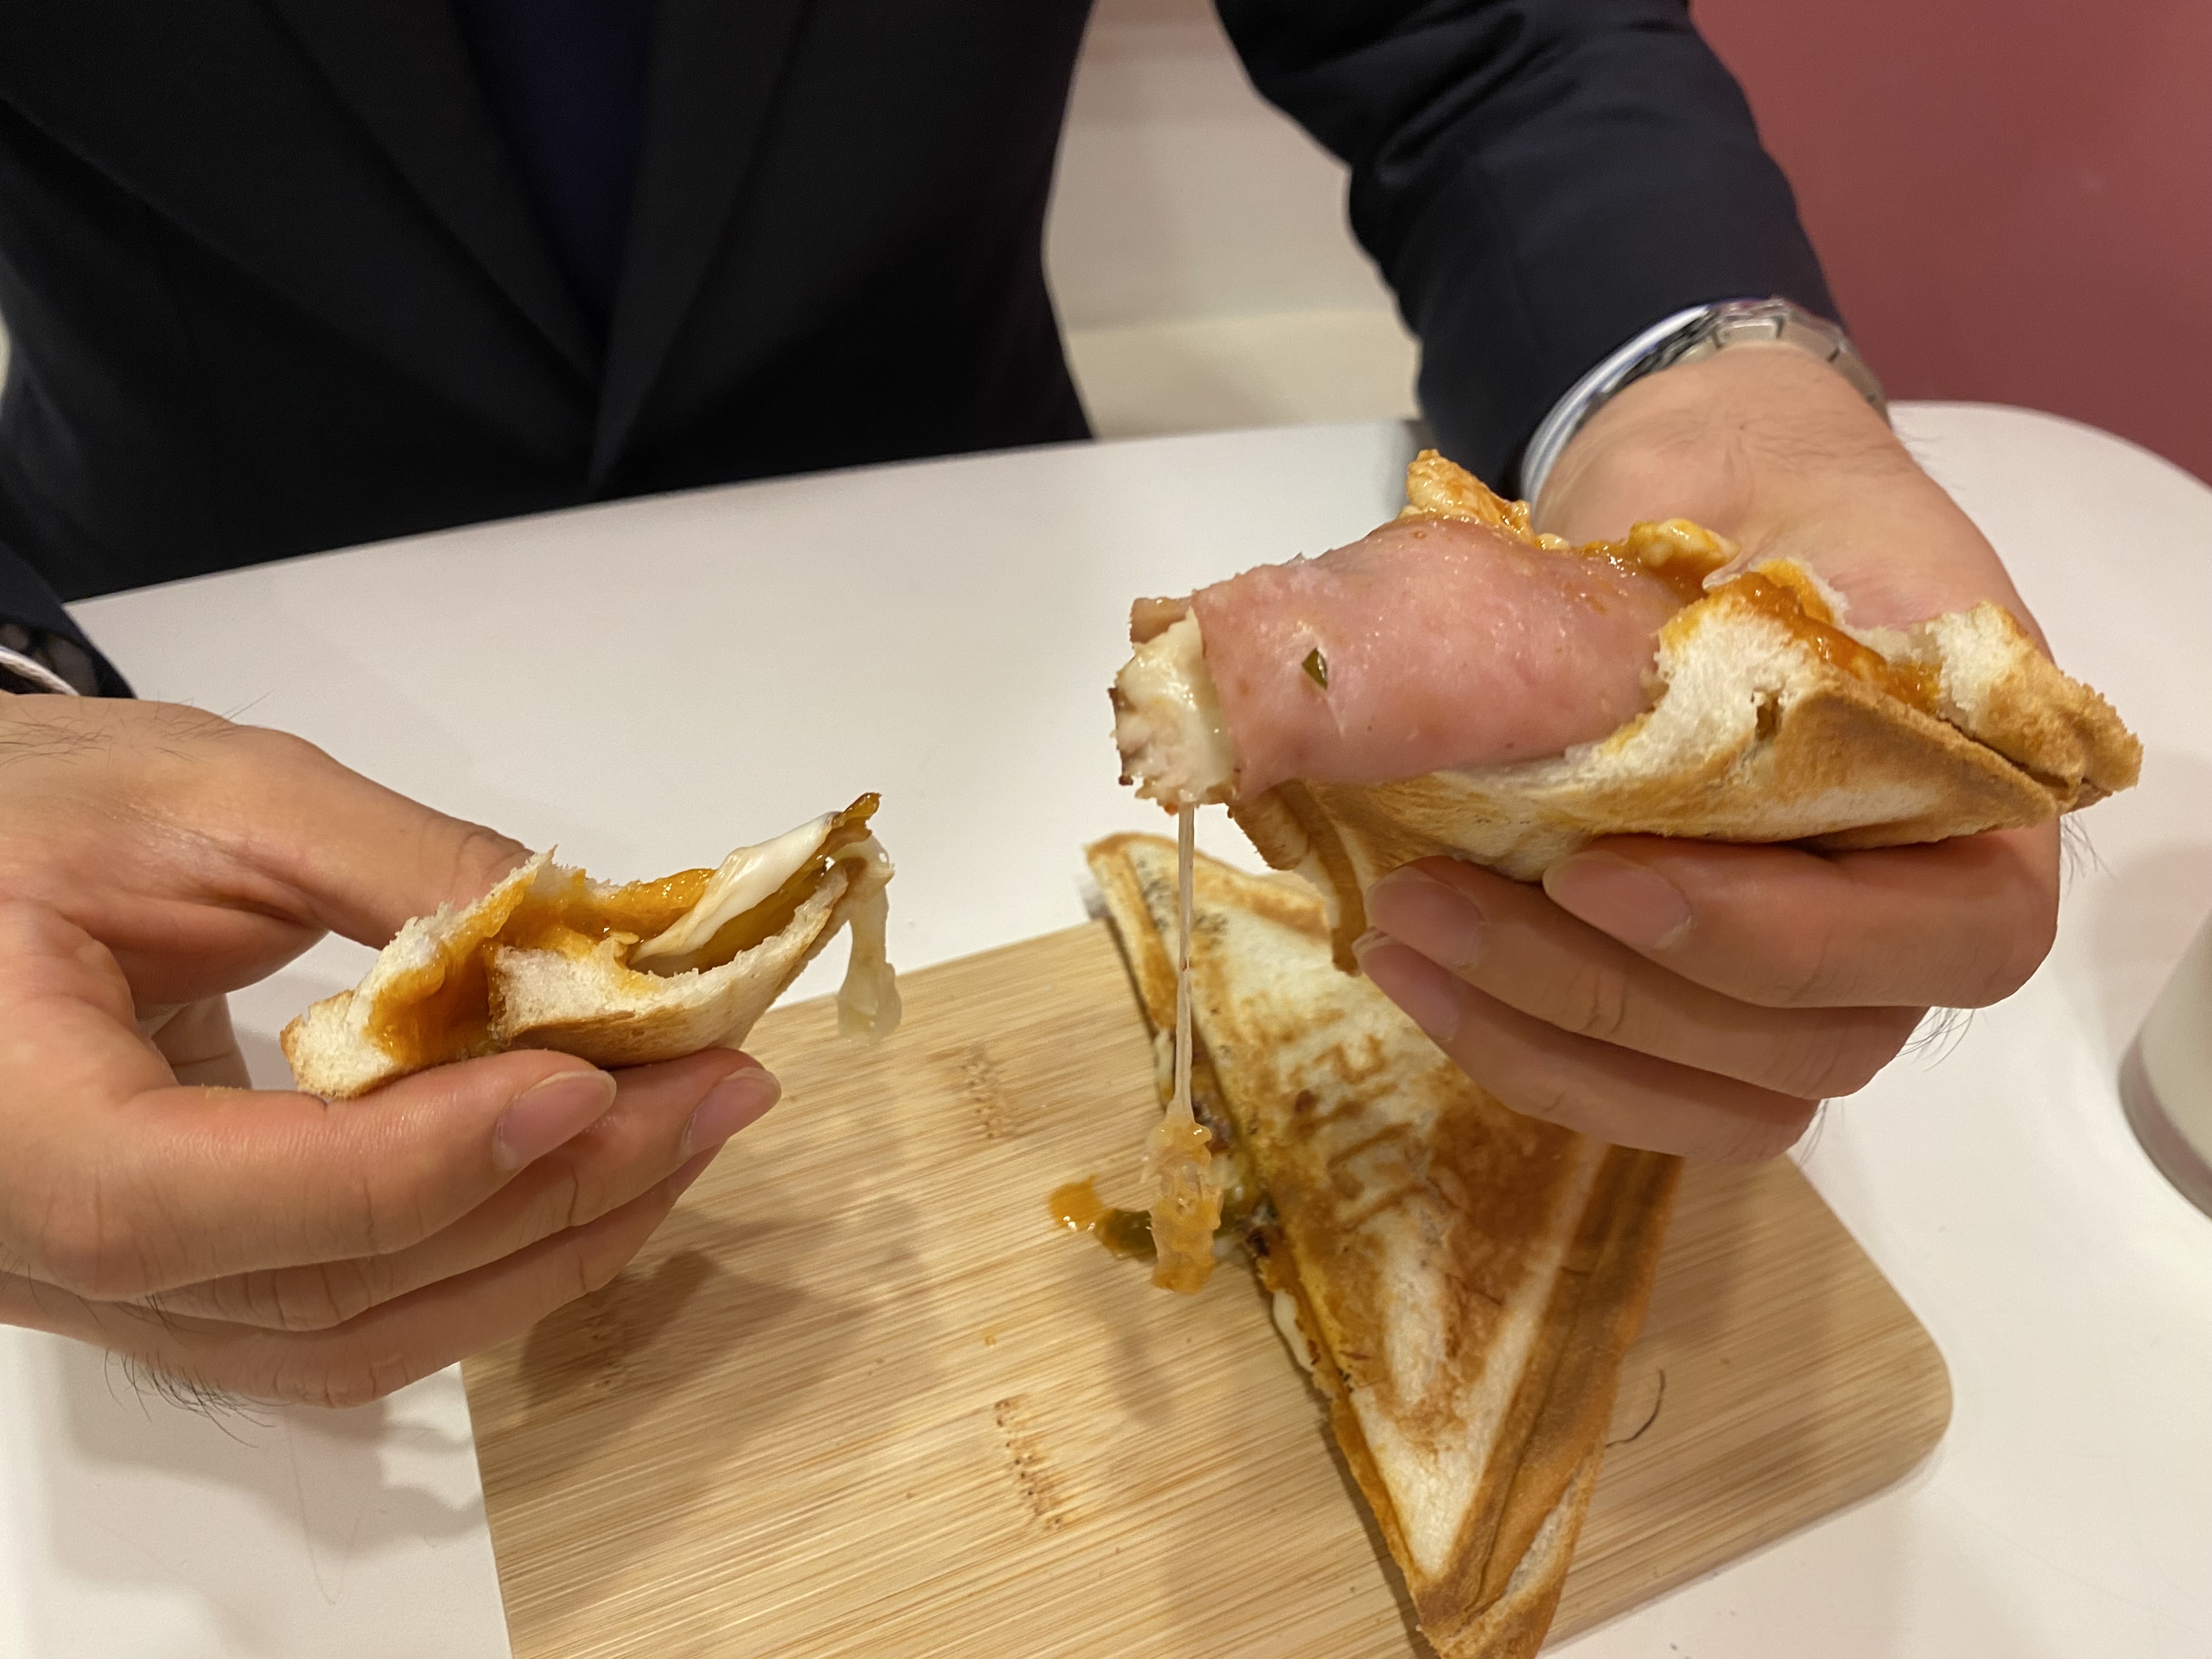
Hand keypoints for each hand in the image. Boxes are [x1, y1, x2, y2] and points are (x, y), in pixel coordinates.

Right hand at [0, 695, 779, 1404]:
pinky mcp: (175, 1279)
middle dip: (549, 1197)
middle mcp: (38, 1254)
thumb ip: (393, 868)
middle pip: (324, 1292)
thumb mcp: (209, 794)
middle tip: (716, 1092)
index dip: (425, 1157)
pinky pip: (343, 1317)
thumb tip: (582, 940)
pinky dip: (485, 1253)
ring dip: (547, 1243)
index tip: (593, 1078)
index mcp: (4, 1124)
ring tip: (692, 1131)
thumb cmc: (24, 811)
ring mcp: (107, 1290)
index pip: (215, 1200)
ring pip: (353, 1337)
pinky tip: (592, 1169)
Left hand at [1355, 345, 2058, 1159]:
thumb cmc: (1743, 491)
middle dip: (1608, 990)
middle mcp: (1924, 915)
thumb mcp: (1734, 511)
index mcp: (1984, 790)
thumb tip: (1534, 731)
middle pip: (1814, 1042)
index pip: (1955, 937)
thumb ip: (1682, 634)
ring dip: (1548, 1040)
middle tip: (1431, 896)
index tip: (1588, 872)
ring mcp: (1820, 981)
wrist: (1713, 497)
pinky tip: (1415, 974)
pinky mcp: (1710, 1005)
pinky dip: (1527, 1053)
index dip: (1770, 934)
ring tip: (1399, 936)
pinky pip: (1649, 1092)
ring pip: (1723, 1098)